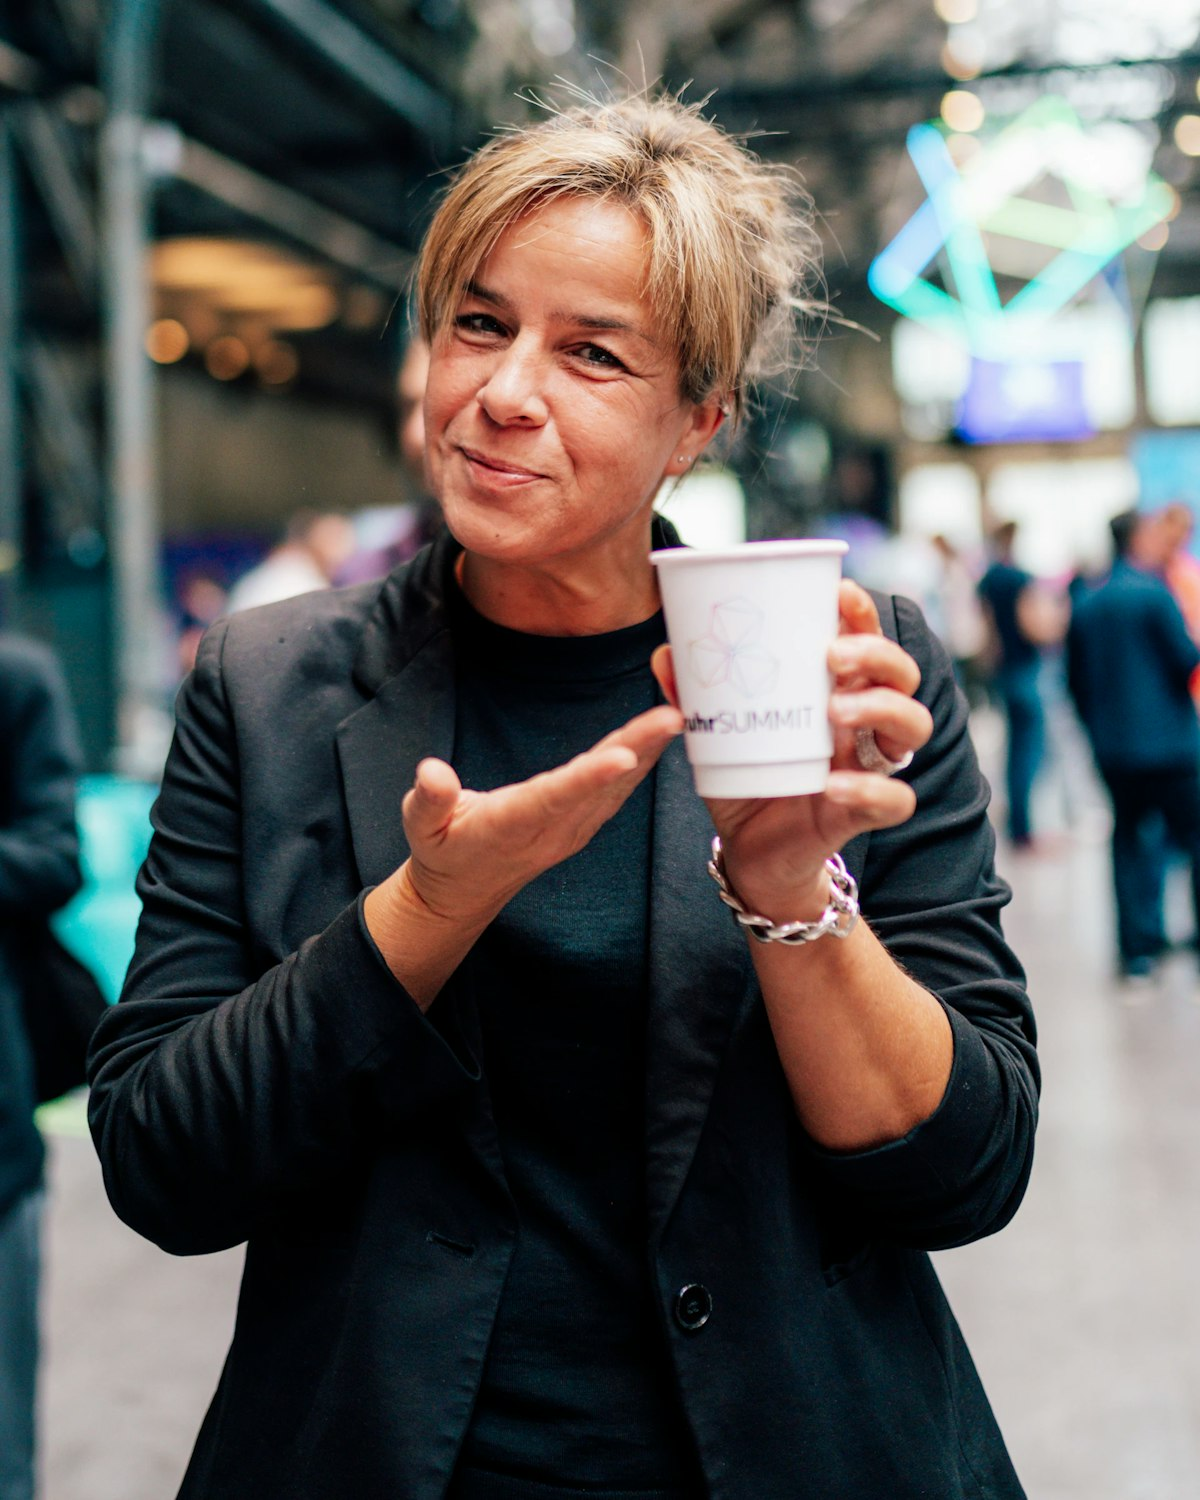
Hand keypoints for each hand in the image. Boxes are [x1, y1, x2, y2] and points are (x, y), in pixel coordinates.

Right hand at [399, 703, 682, 924]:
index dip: (590, 776)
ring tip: (675, 717)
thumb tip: (432, 771)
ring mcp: (572, 829)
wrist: (463, 891)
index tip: (624, 755)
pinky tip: (658, 737)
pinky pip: (617, 791)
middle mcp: (551, 828)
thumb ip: (428, 799)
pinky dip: (640, 762)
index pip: (556, 795)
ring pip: (616, 787)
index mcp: (512, 824)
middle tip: (671, 717)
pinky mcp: (582, 823)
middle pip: (600, 785)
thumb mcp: (419, 826)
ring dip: (648, 752)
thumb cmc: (441, 849)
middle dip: (637, 749)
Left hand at [651, 580, 932, 922]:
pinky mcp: (863, 813)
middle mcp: (861, 722)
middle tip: (832, 656)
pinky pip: (895, 800)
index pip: (865, 639)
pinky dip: (870, 790)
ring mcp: (867, 765)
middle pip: (903, 674)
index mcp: (834, 689)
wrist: (749, 851)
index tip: (838, 592)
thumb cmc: (743, 777)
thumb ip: (693, 695)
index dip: (862, 613)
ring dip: (882, 709)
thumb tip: (665, 653)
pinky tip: (834, 785)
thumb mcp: (715, 733)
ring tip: (834, 710)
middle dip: (877, 654)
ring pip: (914, 727)